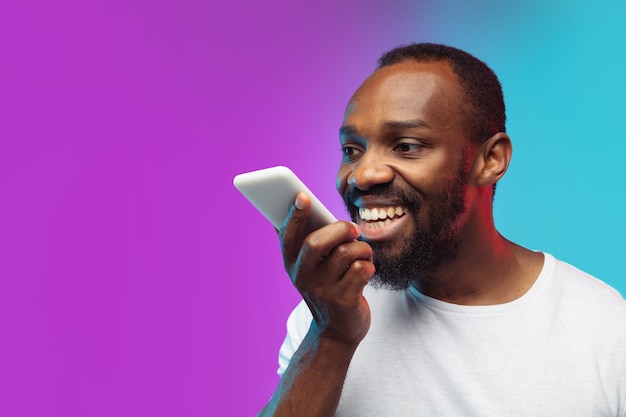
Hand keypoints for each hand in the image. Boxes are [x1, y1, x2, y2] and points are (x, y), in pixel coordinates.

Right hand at [279, 193, 374, 346]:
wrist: (336, 331)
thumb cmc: (326, 286)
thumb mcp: (309, 266)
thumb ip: (305, 238)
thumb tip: (297, 201)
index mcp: (291, 264)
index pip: (287, 236)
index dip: (294, 215)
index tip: (302, 196)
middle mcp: (303, 277)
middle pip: (316, 243)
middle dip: (338, 229)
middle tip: (353, 228)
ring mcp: (323, 291)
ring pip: (346, 253)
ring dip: (361, 248)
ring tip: (363, 252)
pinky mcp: (344, 302)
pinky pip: (362, 270)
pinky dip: (369, 265)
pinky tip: (366, 271)